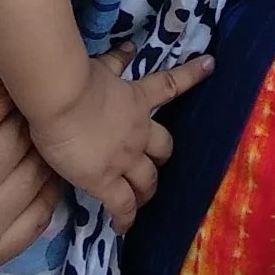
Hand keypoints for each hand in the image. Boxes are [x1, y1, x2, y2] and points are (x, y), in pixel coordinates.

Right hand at [0, 28, 62, 274]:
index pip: (2, 92)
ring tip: (19, 120)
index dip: (7, 68)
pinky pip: (40, 213)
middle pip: (25, 131)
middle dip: (25, 103)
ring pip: (41, 171)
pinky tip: (20, 160)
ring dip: (38, 142)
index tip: (3, 58)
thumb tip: (0, 33)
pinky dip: (40, 183)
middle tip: (16, 87)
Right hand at [31, 54, 210, 230]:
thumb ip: (116, 62)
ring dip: (147, 190)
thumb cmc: (78, 80)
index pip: (171, 85)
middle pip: (163, 148)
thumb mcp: (101, 66)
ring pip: (148, 181)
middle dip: (162, 158)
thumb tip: (130, 48)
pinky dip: (125, 218)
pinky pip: (122, 205)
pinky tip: (122, 226)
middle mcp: (139, 132)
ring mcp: (126, 160)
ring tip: (143, 199)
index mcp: (137, 100)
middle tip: (156, 165)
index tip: (211, 65)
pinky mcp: (107, 182)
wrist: (63, 100)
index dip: (192, 75)